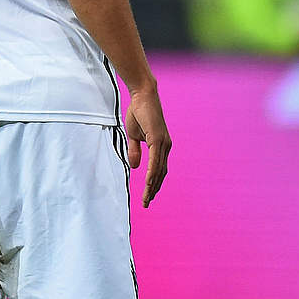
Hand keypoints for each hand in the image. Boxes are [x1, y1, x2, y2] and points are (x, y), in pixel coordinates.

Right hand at [125, 86, 170, 206]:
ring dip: (152, 186)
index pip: (158, 170)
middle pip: (161, 174)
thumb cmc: (138, 112)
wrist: (143, 95)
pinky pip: (155, 160)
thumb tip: (134, 167)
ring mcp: (163, 144)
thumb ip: (135, 151)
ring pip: (158, 170)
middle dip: (153, 190)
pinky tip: (147, 182)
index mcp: (160, 146)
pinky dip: (151, 173)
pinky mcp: (157, 139)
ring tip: (146, 198)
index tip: (147, 196)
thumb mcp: (133, 135)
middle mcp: (165, 147)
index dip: (153, 183)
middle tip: (146, 203)